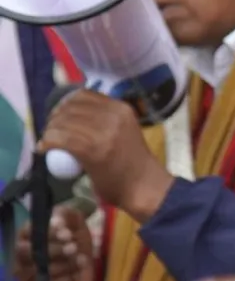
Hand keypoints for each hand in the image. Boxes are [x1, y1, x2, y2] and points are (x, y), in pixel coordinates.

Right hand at [13, 205, 93, 280]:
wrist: (83, 265)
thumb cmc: (75, 239)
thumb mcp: (74, 221)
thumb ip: (66, 215)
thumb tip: (56, 222)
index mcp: (27, 233)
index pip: (29, 231)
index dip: (49, 233)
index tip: (67, 234)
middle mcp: (20, 252)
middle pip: (31, 252)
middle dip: (56, 250)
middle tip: (73, 248)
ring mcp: (22, 272)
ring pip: (41, 269)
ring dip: (65, 265)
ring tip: (79, 260)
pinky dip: (65, 279)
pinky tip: (75, 273)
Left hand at [38, 90, 174, 221]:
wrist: (144, 185)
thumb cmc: (132, 161)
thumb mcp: (124, 130)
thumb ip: (106, 119)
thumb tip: (75, 113)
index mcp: (121, 108)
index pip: (84, 95)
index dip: (66, 103)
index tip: (61, 116)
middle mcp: (113, 116)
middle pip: (71, 107)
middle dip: (54, 117)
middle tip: (51, 131)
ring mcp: (103, 132)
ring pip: (62, 122)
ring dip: (49, 131)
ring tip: (48, 141)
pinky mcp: (92, 149)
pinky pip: (60, 139)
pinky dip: (47, 142)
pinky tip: (44, 148)